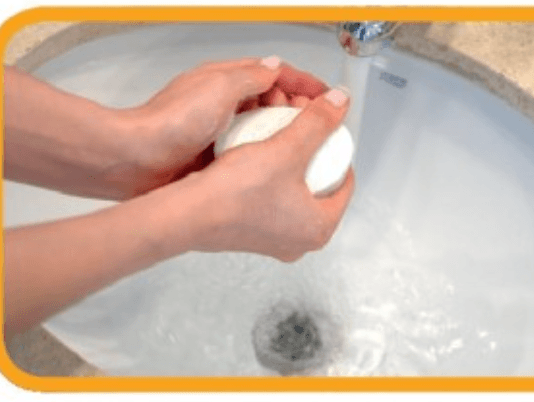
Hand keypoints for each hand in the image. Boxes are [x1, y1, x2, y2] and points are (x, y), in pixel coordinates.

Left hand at [121, 56, 327, 194]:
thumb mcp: (219, 88)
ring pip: (263, 125)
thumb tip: (274, 68)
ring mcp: (220, 129)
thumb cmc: (169, 122)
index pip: (274, 73)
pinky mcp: (216, 154)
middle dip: (297, 107)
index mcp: (224, 79)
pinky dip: (266, 150)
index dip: (303, 83)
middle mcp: (223, 102)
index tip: (326, 96)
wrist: (139, 160)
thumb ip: (250, 76)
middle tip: (315, 121)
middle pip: (271, 99)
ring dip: (283, 130)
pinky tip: (275, 160)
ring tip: (300, 140)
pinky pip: (250, 149)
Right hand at [151, 87, 354, 261]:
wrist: (188, 214)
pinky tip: (260, 162)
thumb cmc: (236, 193)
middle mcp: (300, 243)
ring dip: (291, 168)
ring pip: (295, 196)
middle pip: (321, 190)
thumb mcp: (286, 148)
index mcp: (320, 228)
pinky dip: (271, 182)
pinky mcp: (251, 237)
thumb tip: (340, 102)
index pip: (345, 185)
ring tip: (283, 142)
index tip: (330, 137)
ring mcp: (274, 243)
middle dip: (315, 158)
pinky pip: (272, 203)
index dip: (341, 154)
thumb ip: (318, 123)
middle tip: (308, 136)